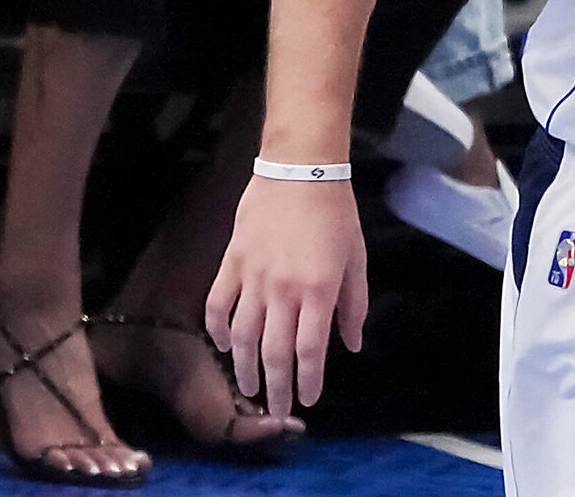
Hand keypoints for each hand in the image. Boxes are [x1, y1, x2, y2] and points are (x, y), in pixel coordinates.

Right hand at [206, 178, 367, 420]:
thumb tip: (351, 344)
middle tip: (275, 408)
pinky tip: (224, 344)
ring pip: (243, 335)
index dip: (309, 381)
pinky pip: (218, 303)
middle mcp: (283, 290)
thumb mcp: (356, 259)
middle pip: (274, 352)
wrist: (299, 167)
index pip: (310, 351)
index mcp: (318, 290)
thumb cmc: (336, 213)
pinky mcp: (232, 260)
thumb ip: (353, 305)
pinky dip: (218, 329)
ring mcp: (253, 276)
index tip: (308, 401)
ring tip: (247, 387)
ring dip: (244, 366)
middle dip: (276, 386)